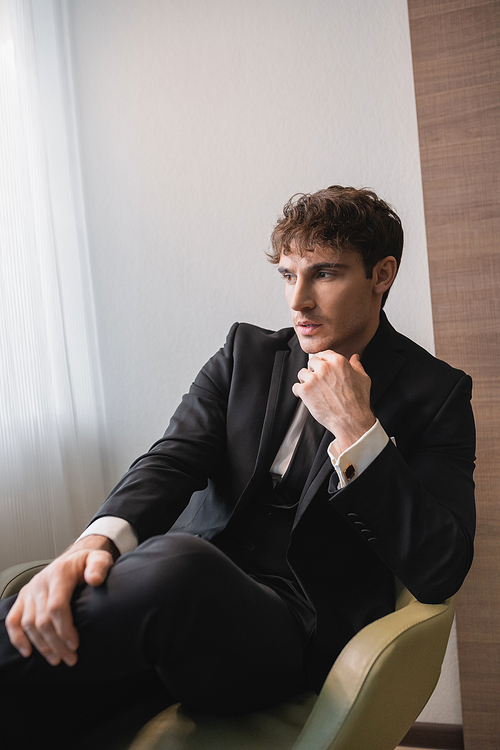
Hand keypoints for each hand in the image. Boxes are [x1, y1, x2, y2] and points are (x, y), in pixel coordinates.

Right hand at [5, 535, 115, 666]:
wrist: (72, 559)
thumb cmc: (87, 563)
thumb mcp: (99, 559)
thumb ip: (99, 566)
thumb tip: (94, 580)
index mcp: (59, 573)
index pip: (56, 606)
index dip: (64, 629)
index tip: (76, 645)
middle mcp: (40, 582)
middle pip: (42, 620)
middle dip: (56, 644)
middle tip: (71, 659)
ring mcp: (29, 590)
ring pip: (29, 624)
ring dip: (42, 646)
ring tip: (57, 659)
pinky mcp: (23, 598)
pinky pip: (13, 620)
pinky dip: (17, 638)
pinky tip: (28, 652)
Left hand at [292, 351, 374, 451]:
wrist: (352, 420)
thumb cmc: (358, 401)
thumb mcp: (363, 378)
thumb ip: (356, 365)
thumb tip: (354, 358)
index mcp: (338, 361)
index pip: (323, 354)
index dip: (322, 362)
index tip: (322, 368)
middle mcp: (324, 367)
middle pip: (311, 362)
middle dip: (314, 370)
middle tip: (318, 381)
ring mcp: (313, 378)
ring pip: (302, 373)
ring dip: (305, 381)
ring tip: (313, 390)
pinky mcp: (305, 391)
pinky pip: (295, 387)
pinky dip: (299, 393)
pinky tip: (307, 397)